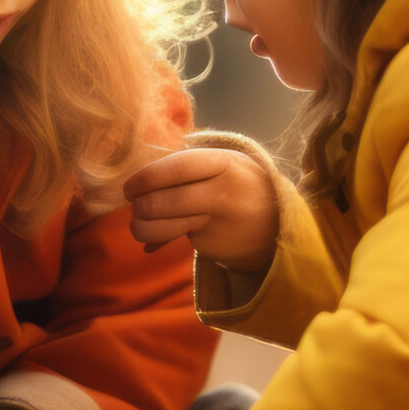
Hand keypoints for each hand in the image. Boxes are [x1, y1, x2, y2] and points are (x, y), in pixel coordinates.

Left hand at [123, 148, 279, 272]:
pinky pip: (176, 240)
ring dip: (142, 228)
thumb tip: (139, 184)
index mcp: (224, 164)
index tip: (130, 186)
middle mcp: (223, 193)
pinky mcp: (214, 245)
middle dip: (141, 206)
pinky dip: (158, 239)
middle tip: (134, 205)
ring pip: (167, 227)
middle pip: (168, 201)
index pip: (178, 167)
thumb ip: (188, 170)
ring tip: (138, 224)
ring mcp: (219, 222)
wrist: (278, 223)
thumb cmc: (238, 185)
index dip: (147, 177)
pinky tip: (155, 238)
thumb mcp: (224, 166)